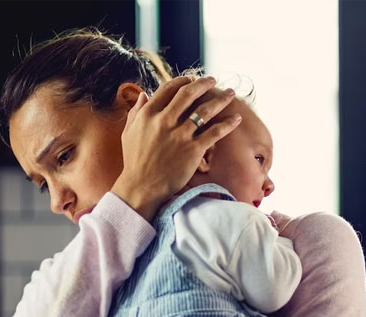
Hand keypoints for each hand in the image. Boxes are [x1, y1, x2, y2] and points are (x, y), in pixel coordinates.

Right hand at [112, 75, 241, 220]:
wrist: (142, 187)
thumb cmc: (134, 162)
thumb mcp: (129, 133)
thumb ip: (136, 112)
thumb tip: (143, 95)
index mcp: (148, 114)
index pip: (168, 89)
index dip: (182, 81)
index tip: (191, 79)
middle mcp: (164, 121)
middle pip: (188, 94)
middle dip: (203, 84)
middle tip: (213, 80)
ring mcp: (180, 135)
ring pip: (205, 110)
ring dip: (220, 99)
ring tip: (230, 93)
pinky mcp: (193, 150)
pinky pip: (214, 132)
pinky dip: (227, 124)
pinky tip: (236, 119)